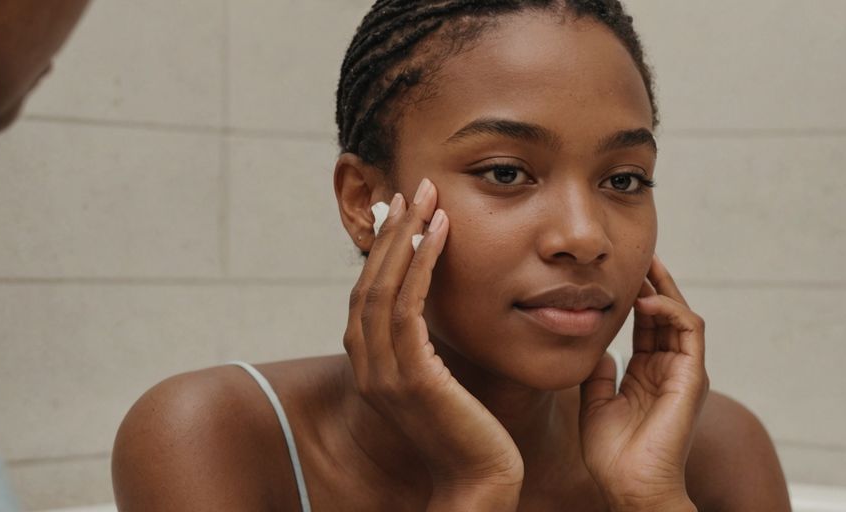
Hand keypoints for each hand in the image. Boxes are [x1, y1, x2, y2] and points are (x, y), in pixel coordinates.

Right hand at [342, 178, 523, 490]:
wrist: (479, 481)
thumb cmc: (469, 430)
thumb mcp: (440, 378)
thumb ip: (426, 345)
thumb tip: (433, 306)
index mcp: (370, 365)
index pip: (367, 292)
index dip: (383, 248)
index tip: (403, 210)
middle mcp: (367, 366)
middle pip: (367, 281)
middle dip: (390, 231)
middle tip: (412, 188)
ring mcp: (383, 373)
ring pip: (382, 287)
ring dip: (405, 236)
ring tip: (427, 197)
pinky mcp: (410, 377)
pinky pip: (408, 306)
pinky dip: (422, 262)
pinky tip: (440, 232)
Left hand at [578, 254, 708, 509]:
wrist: (628, 486)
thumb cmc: (612, 455)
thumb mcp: (595, 403)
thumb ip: (598, 374)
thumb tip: (597, 349)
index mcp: (648, 374)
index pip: (646, 325)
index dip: (635, 297)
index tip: (618, 273)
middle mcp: (669, 370)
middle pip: (665, 314)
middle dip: (653, 282)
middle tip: (637, 255)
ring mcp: (683, 372)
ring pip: (681, 316)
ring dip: (664, 288)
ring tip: (644, 265)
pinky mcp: (692, 377)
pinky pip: (690, 331)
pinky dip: (672, 310)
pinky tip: (648, 300)